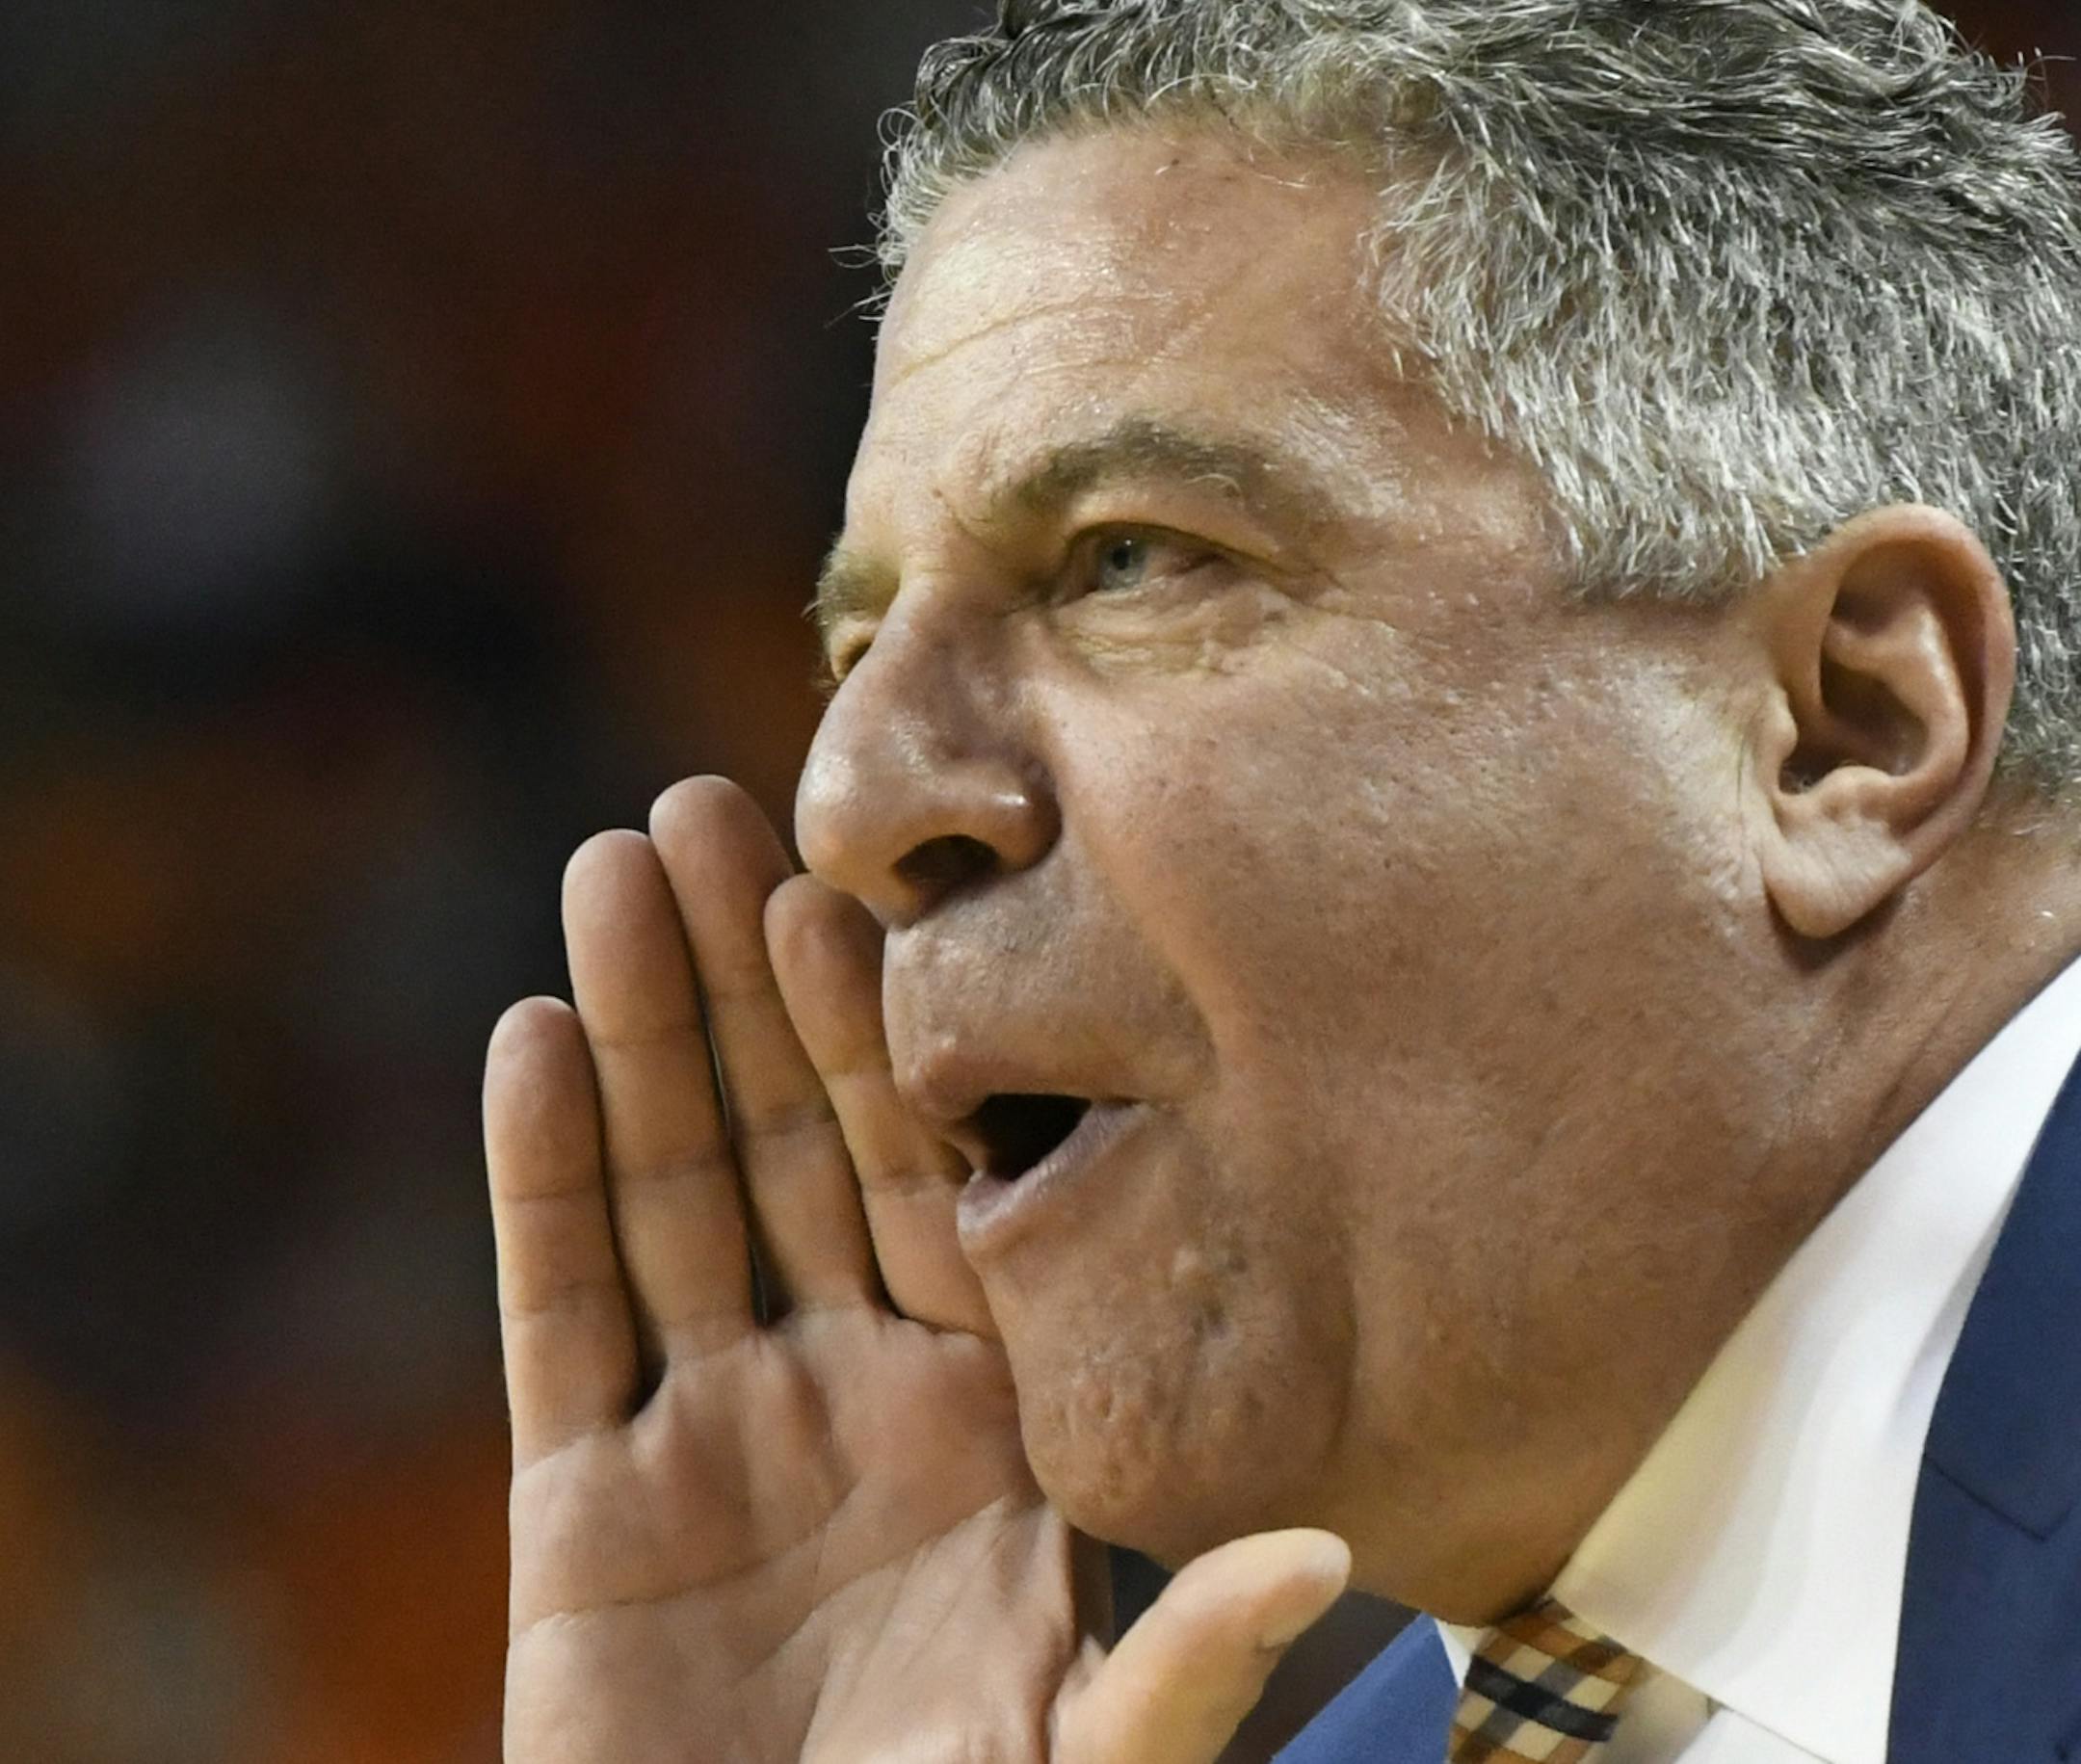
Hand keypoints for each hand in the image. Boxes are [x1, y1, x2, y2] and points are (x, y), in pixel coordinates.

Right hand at [485, 777, 1349, 1761]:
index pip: (933, 1183)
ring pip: (669, 1194)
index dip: (887, 1039)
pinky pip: (559, 1316)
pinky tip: (533, 1039)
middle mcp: (853, 1397)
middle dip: (745, 983)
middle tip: (710, 809)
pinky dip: (539, 1182)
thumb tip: (1329, 1558)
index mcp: (986, 1419)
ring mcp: (713, 1439)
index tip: (860, 900)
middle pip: (789, 1147)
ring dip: (639, 1030)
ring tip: (614, 867)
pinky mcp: (581, 1508)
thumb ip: (1188, 1661)